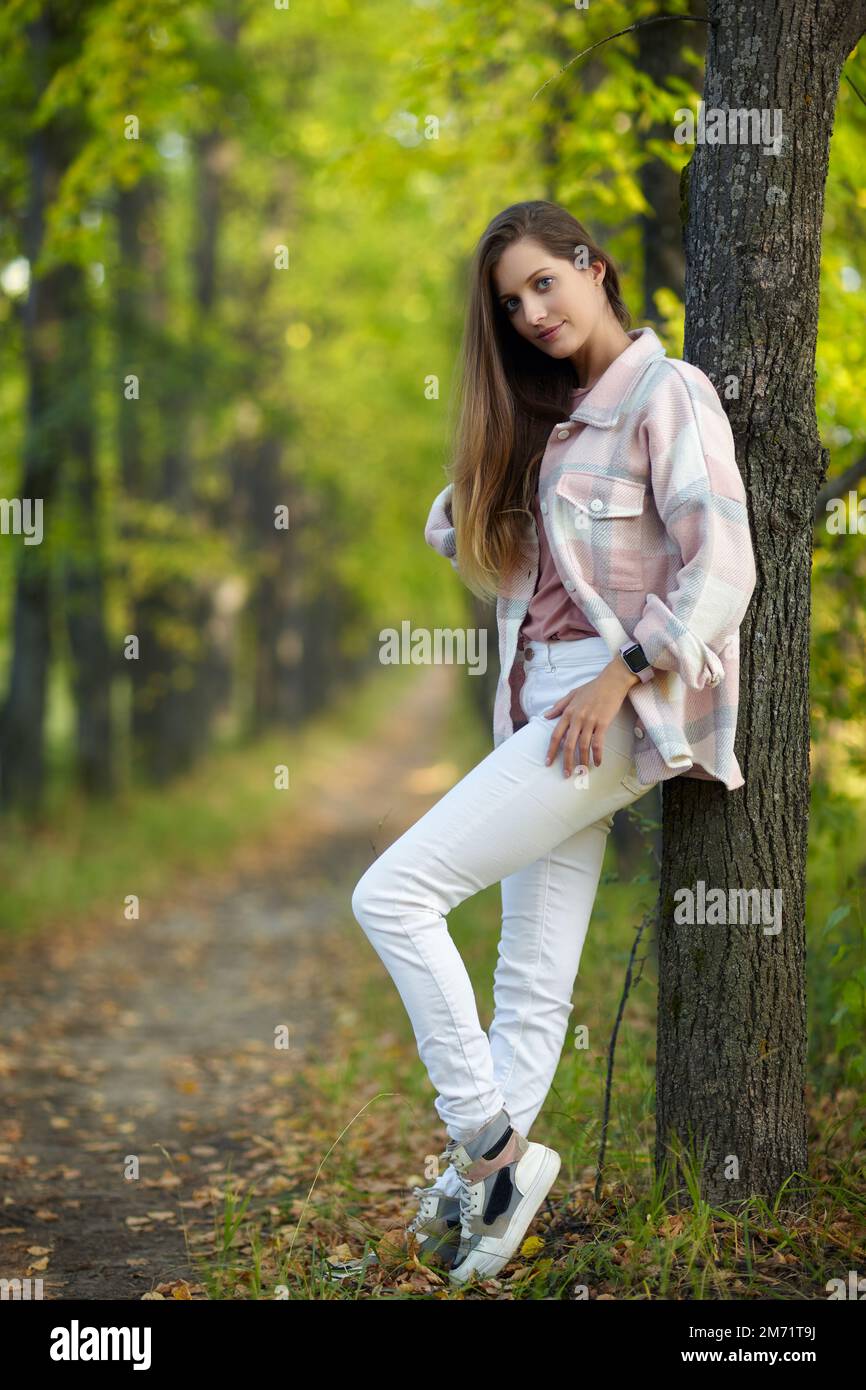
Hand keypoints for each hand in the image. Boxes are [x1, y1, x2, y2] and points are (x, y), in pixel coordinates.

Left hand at [542, 659, 639, 778]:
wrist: (612, 681)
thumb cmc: (592, 688)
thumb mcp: (572, 694)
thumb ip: (559, 706)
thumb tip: (546, 716)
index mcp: (568, 712)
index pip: (556, 735)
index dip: (551, 750)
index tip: (548, 763)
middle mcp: (577, 718)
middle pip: (568, 744)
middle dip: (566, 761)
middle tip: (566, 775)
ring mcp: (590, 721)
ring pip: (583, 746)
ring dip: (582, 761)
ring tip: (582, 772)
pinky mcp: (603, 723)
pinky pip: (598, 743)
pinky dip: (597, 755)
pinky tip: (598, 763)